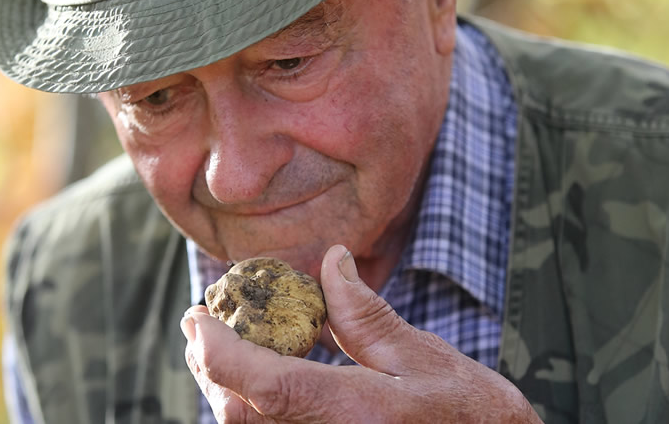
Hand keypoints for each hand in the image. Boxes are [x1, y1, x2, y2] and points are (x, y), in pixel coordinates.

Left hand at [181, 245, 542, 422]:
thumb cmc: (469, 413)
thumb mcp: (421, 355)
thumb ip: (365, 312)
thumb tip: (331, 260)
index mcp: (355, 413)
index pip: (265, 385)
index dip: (220, 350)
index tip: (199, 317)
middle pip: (240, 416)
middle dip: (210, 367)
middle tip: (200, 325)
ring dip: (223, 387)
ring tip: (216, 346)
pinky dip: (249, 406)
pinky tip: (255, 378)